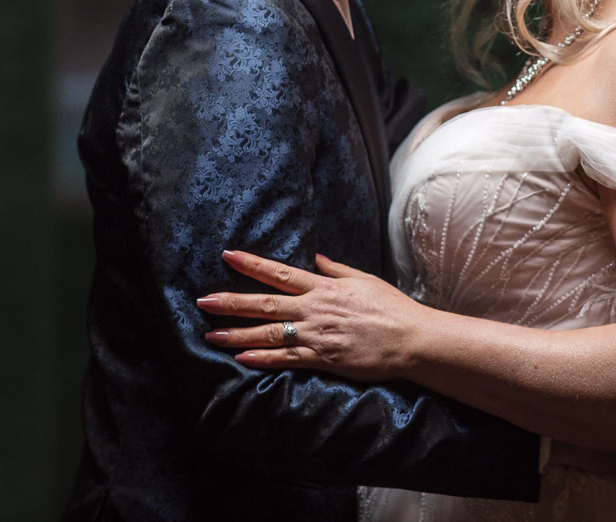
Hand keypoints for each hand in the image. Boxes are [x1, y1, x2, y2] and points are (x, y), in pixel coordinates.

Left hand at [198, 250, 426, 380]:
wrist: (411, 339)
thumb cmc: (391, 308)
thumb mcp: (364, 280)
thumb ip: (336, 270)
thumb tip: (315, 258)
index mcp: (324, 288)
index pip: (280, 273)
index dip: (251, 264)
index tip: (228, 255)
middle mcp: (315, 309)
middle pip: (265, 303)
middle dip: (232, 302)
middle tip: (203, 301)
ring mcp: (317, 335)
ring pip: (269, 333)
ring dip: (238, 334)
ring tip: (212, 334)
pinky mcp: (323, 359)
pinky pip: (286, 359)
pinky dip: (263, 359)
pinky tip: (241, 359)